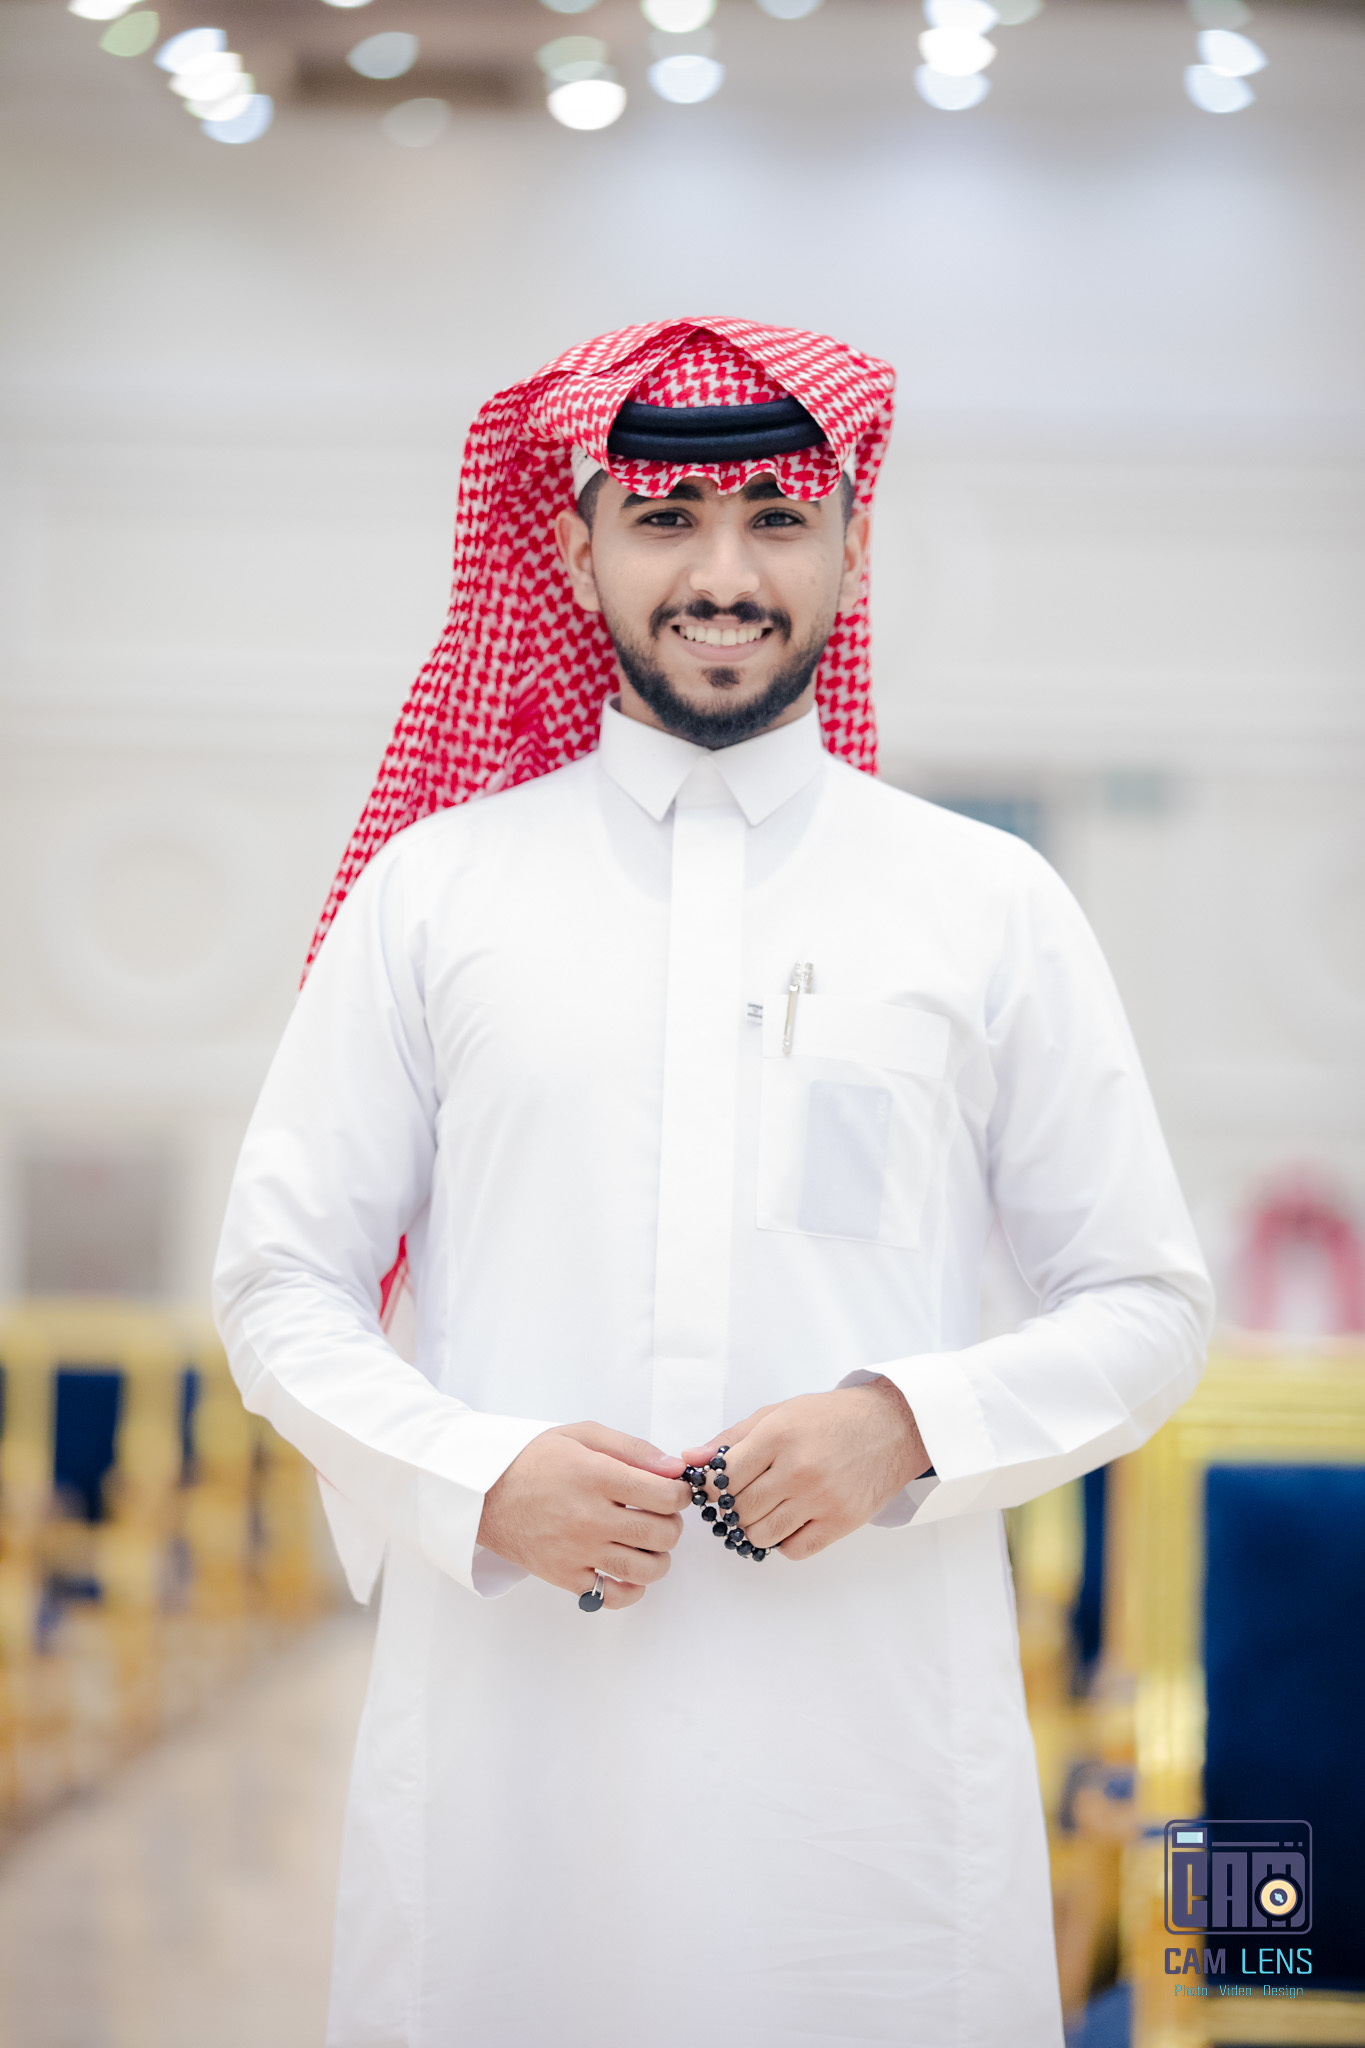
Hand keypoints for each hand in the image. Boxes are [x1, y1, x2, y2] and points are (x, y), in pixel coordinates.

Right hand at [477, 1423, 689, 1609]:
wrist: (482, 1492)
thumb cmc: (533, 1460)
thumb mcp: (582, 1435)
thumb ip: (632, 1448)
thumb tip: (674, 1469)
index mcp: (596, 1476)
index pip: (665, 1495)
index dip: (680, 1494)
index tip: (672, 1491)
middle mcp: (589, 1517)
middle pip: (662, 1535)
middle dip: (672, 1524)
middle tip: (658, 1515)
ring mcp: (577, 1551)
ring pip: (645, 1570)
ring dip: (658, 1557)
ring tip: (646, 1542)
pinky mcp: (564, 1576)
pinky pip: (612, 1596)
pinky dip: (630, 1589)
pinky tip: (626, 1570)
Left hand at [681, 1380, 929, 1561]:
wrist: (891, 1426)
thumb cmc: (829, 1417)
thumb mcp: (778, 1413)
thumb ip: (731, 1438)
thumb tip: (690, 1460)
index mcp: (778, 1435)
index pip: (723, 1478)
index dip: (710, 1488)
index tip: (713, 1489)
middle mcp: (798, 1469)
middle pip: (739, 1510)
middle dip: (732, 1508)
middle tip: (740, 1500)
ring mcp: (821, 1498)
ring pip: (761, 1535)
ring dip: (754, 1528)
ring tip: (763, 1511)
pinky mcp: (841, 1521)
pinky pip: (794, 1550)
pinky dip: (783, 1542)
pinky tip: (788, 1523)